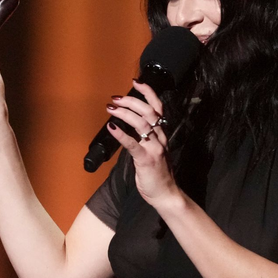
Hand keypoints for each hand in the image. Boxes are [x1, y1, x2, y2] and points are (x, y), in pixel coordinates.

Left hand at [106, 80, 178, 204]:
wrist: (166, 195)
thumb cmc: (157, 174)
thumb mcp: (152, 151)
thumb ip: (143, 138)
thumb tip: (125, 126)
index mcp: (161, 135)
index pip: (157, 108)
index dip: (148, 93)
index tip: (136, 82)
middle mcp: (160, 139)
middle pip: (149, 112)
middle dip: (132, 101)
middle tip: (116, 98)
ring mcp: (155, 149)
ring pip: (142, 124)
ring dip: (125, 113)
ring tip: (111, 108)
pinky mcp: (146, 160)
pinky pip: (133, 144)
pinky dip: (122, 134)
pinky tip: (112, 128)